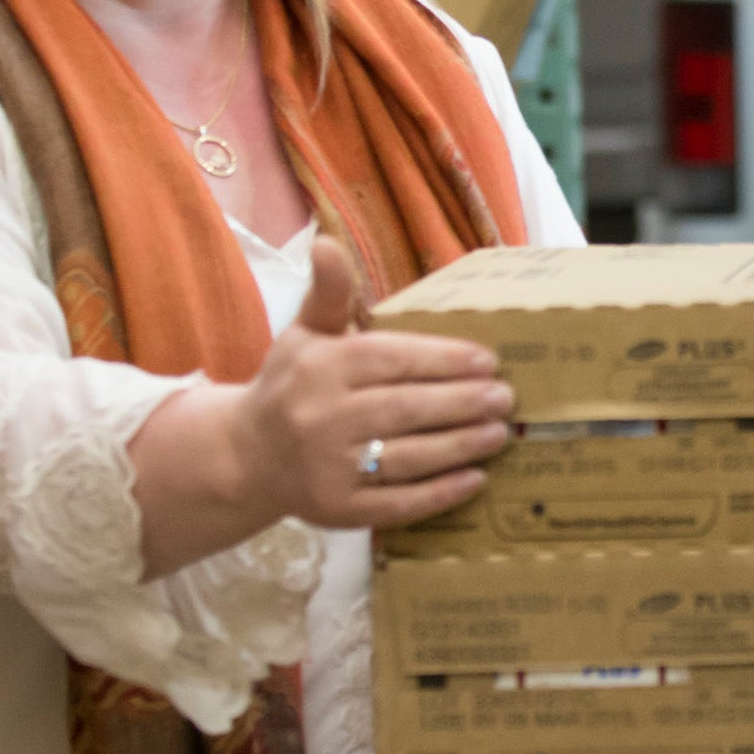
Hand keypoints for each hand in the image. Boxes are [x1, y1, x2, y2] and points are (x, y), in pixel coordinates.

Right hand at [136, 239, 514, 579]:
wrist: (247, 457)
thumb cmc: (291, 386)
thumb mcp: (305, 333)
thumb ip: (329, 293)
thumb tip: (326, 242)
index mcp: (320, 368)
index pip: (392, 360)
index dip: (444, 360)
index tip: (488, 361)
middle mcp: (321, 418)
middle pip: (406, 409)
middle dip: (462, 403)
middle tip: (506, 399)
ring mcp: (328, 468)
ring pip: (408, 457)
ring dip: (461, 447)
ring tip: (500, 435)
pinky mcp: (337, 511)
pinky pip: (397, 504)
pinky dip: (439, 493)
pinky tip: (475, 480)